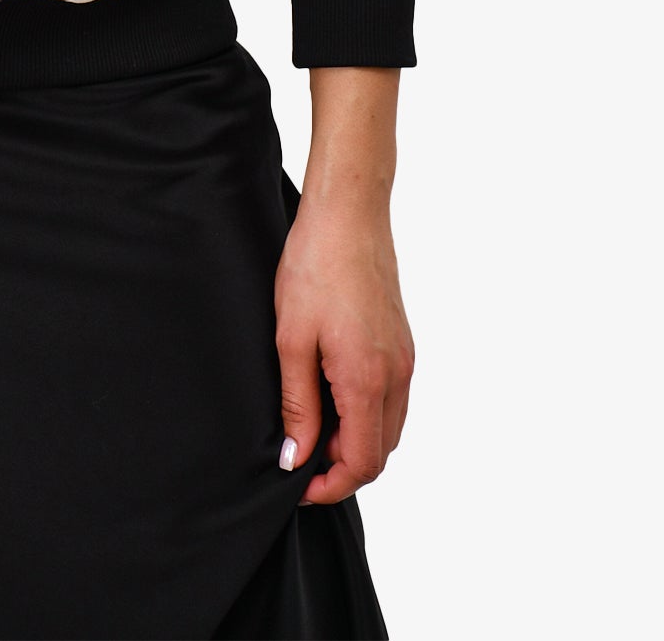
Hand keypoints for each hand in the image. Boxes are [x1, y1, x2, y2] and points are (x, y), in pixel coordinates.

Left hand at [273, 198, 413, 505]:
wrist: (348, 212)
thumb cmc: (315, 266)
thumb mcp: (292, 340)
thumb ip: (297, 405)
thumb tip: (296, 458)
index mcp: (369, 381)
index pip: (363, 463)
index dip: (330, 485)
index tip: (297, 484)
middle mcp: (398, 375)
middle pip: (380, 451)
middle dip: (341, 465)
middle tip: (297, 451)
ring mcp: (405, 359)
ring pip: (388, 426)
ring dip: (353, 438)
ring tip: (309, 419)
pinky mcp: (402, 342)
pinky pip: (392, 398)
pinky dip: (365, 411)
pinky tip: (329, 389)